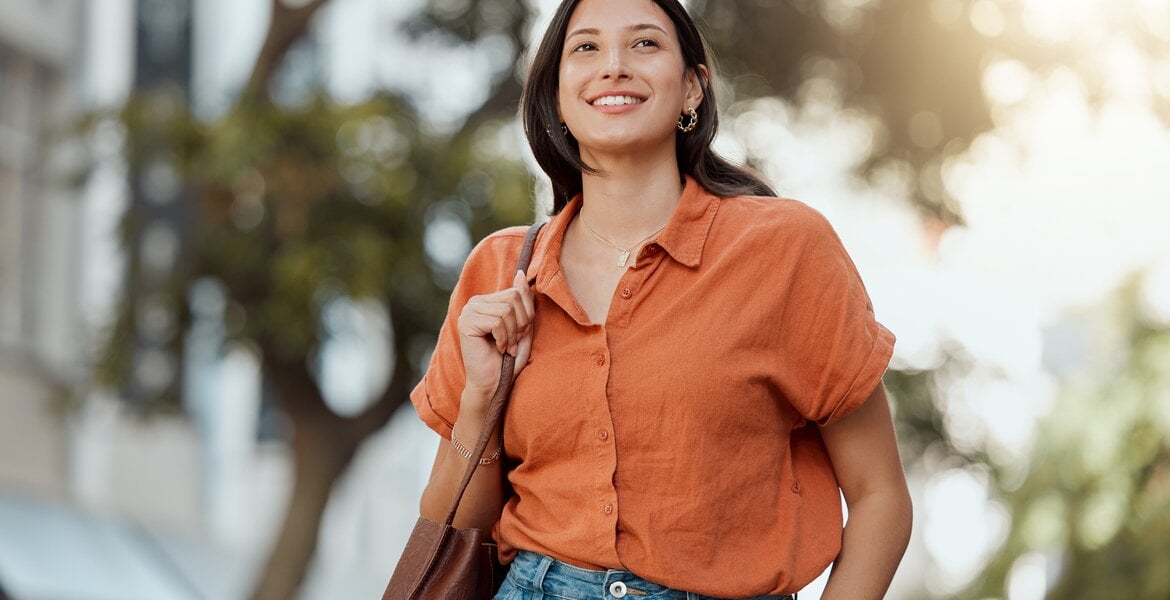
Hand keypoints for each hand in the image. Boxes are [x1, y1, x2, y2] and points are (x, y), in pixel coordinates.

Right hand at [456, 270, 534, 412]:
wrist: (491, 385)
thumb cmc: (507, 359)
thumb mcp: (523, 327)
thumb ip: (523, 302)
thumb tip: (521, 273)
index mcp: (488, 301)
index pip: (517, 291)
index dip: (527, 314)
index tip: (520, 335)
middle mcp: (476, 302)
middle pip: (514, 297)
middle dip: (521, 323)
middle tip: (513, 342)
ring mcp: (469, 311)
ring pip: (507, 310)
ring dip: (512, 334)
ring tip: (506, 347)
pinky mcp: (466, 323)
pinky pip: (497, 321)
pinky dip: (504, 338)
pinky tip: (497, 349)